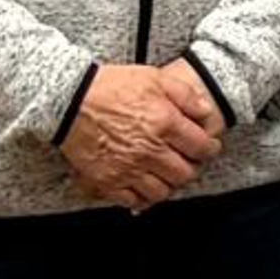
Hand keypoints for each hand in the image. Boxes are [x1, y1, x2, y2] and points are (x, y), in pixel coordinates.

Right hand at [60, 63, 220, 213]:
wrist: (69, 100)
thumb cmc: (111, 86)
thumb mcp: (155, 78)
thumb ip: (186, 95)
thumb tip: (206, 112)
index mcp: (165, 123)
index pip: (201, 148)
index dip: (210, 149)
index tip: (209, 147)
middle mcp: (149, 150)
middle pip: (184, 174)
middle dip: (192, 168)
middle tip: (190, 161)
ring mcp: (127, 168)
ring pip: (161, 192)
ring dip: (168, 184)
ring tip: (167, 173)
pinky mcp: (106, 180)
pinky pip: (132, 200)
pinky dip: (141, 196)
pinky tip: (144, 185)